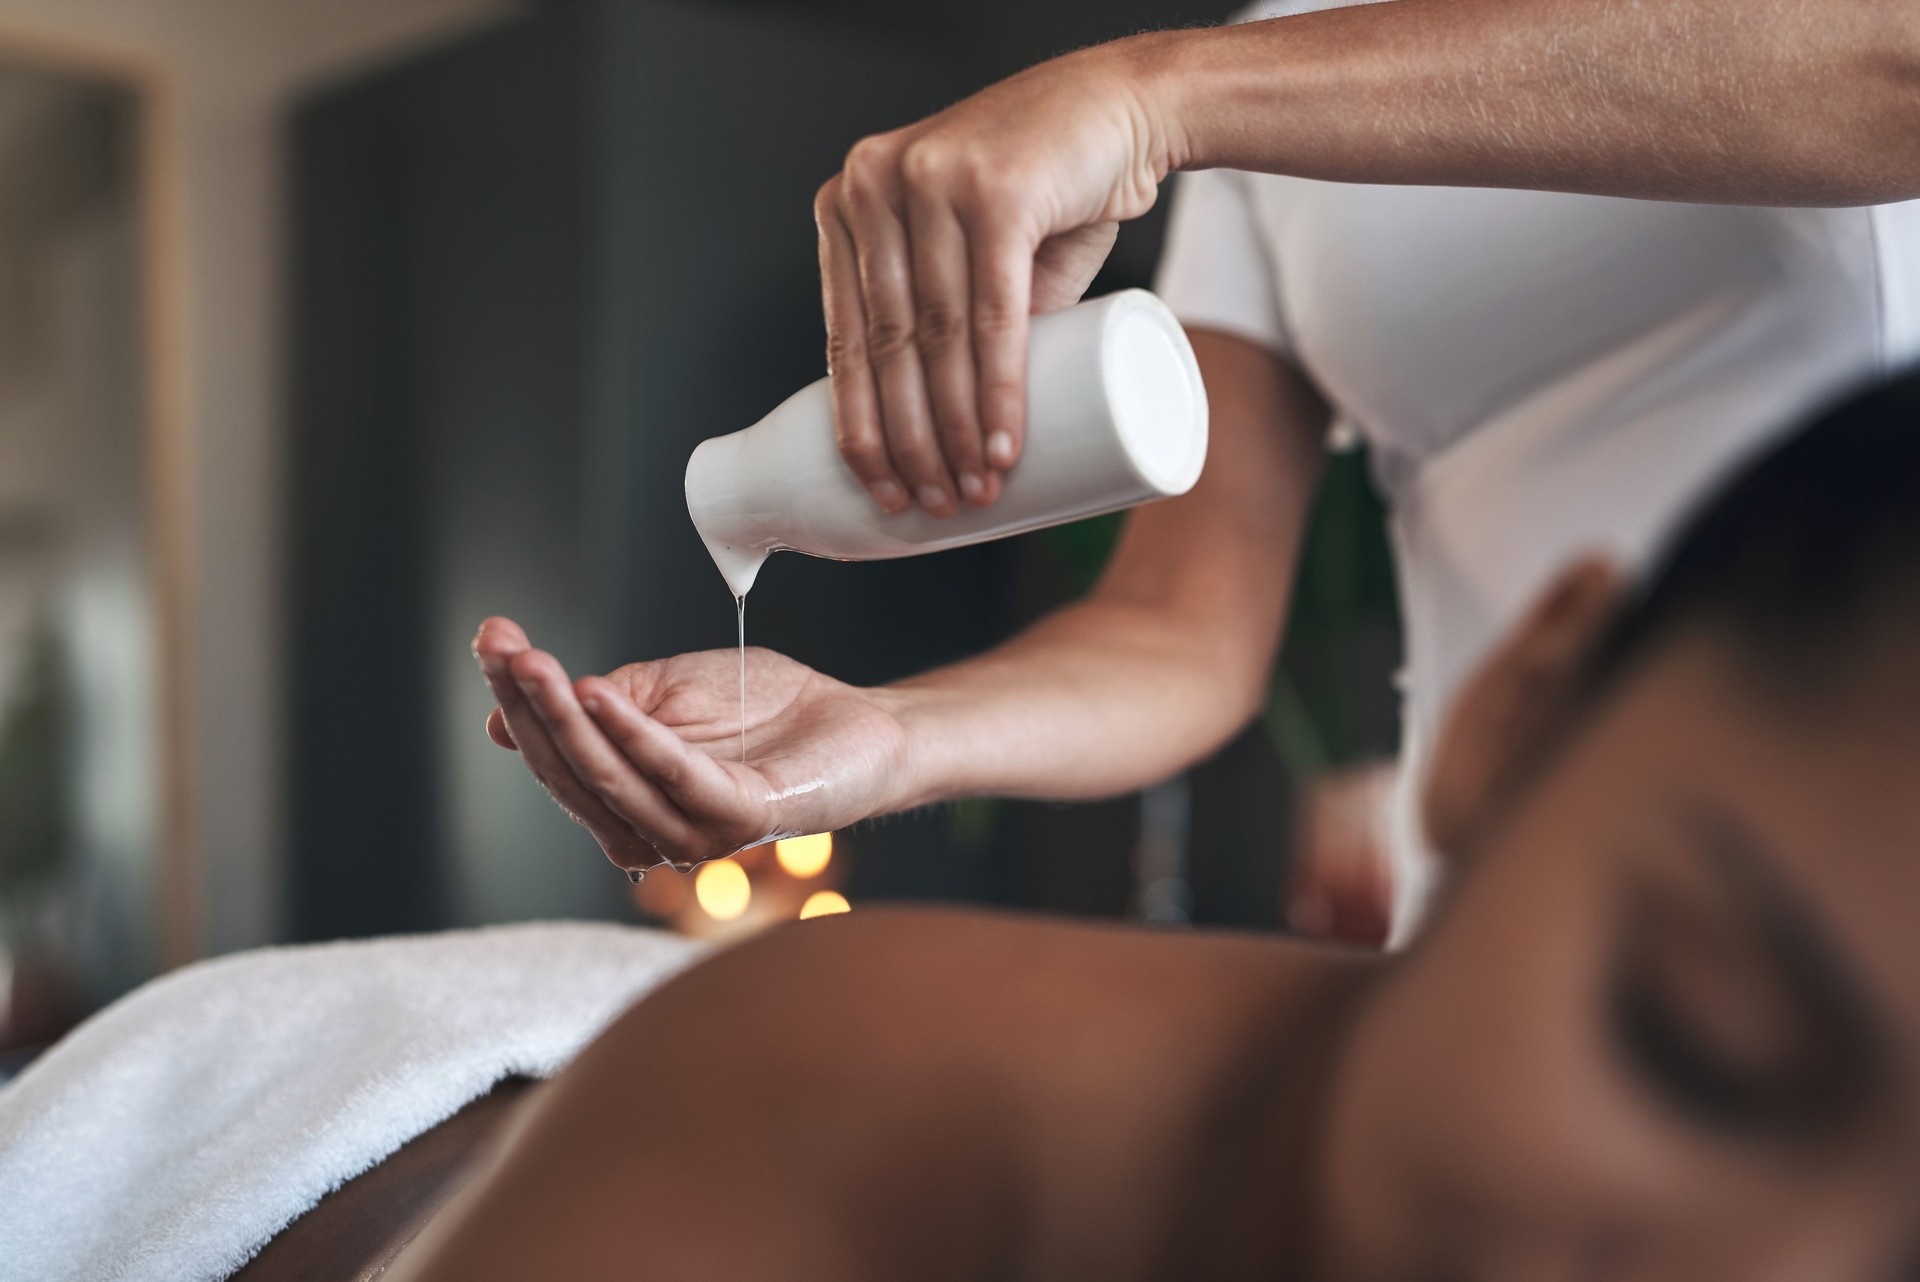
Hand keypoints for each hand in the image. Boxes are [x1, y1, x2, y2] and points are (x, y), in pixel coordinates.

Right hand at [473, 617, 912, 872]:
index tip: (491, 637)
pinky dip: (635, 736)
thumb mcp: (666, 692)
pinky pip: (677, 777)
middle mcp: (652, 830)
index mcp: (628, 803)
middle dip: (529, 706)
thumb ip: (599, 703)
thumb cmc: (765, 712)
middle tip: (502, 646)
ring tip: (537, 665)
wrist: (861, 723)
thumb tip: (499, 719)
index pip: (556, 756)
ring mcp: (697, 832)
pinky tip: (599, 696)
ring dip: (568, 720)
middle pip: (573, 772)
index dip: (517, 699)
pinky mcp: (743, 818)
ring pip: (613, 779)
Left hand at [816, 34, 1183, 516]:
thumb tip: (935, 428)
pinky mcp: (993, 189)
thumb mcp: (972, 253)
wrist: (1120, 107)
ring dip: (954, 432)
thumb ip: (945, 320)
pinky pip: (989, 316)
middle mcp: (873, 188)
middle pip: (887, 349)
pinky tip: (1002, 444)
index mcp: (849, 208)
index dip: (861, 431)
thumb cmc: (1044, 190)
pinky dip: (996, 391)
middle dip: (912, 445)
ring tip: (978, 490)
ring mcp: (929, 181)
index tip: (885, 494)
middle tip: (942, 505)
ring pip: (934, 339)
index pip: (844, 341)